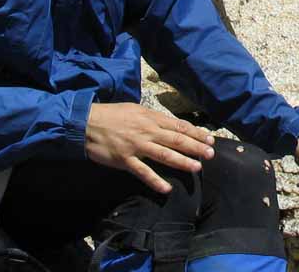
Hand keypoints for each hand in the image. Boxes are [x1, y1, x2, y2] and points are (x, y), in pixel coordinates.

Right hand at [85, 102, 214, 193]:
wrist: (87, 123)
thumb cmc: (112, 115)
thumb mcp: (135, 110)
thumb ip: (152, 118)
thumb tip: (170, 124)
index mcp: (150, 118)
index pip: (178, 126)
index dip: (195, 133)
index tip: (209, 138)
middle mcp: (147, 131)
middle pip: (176, 140)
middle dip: (196, 146)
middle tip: (211, 153)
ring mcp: (136, 146)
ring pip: (164, 154)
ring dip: (182, 162)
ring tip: (197, 167)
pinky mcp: (125, 160)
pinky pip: (143, 172)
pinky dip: (155, 181)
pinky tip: (166, 188)